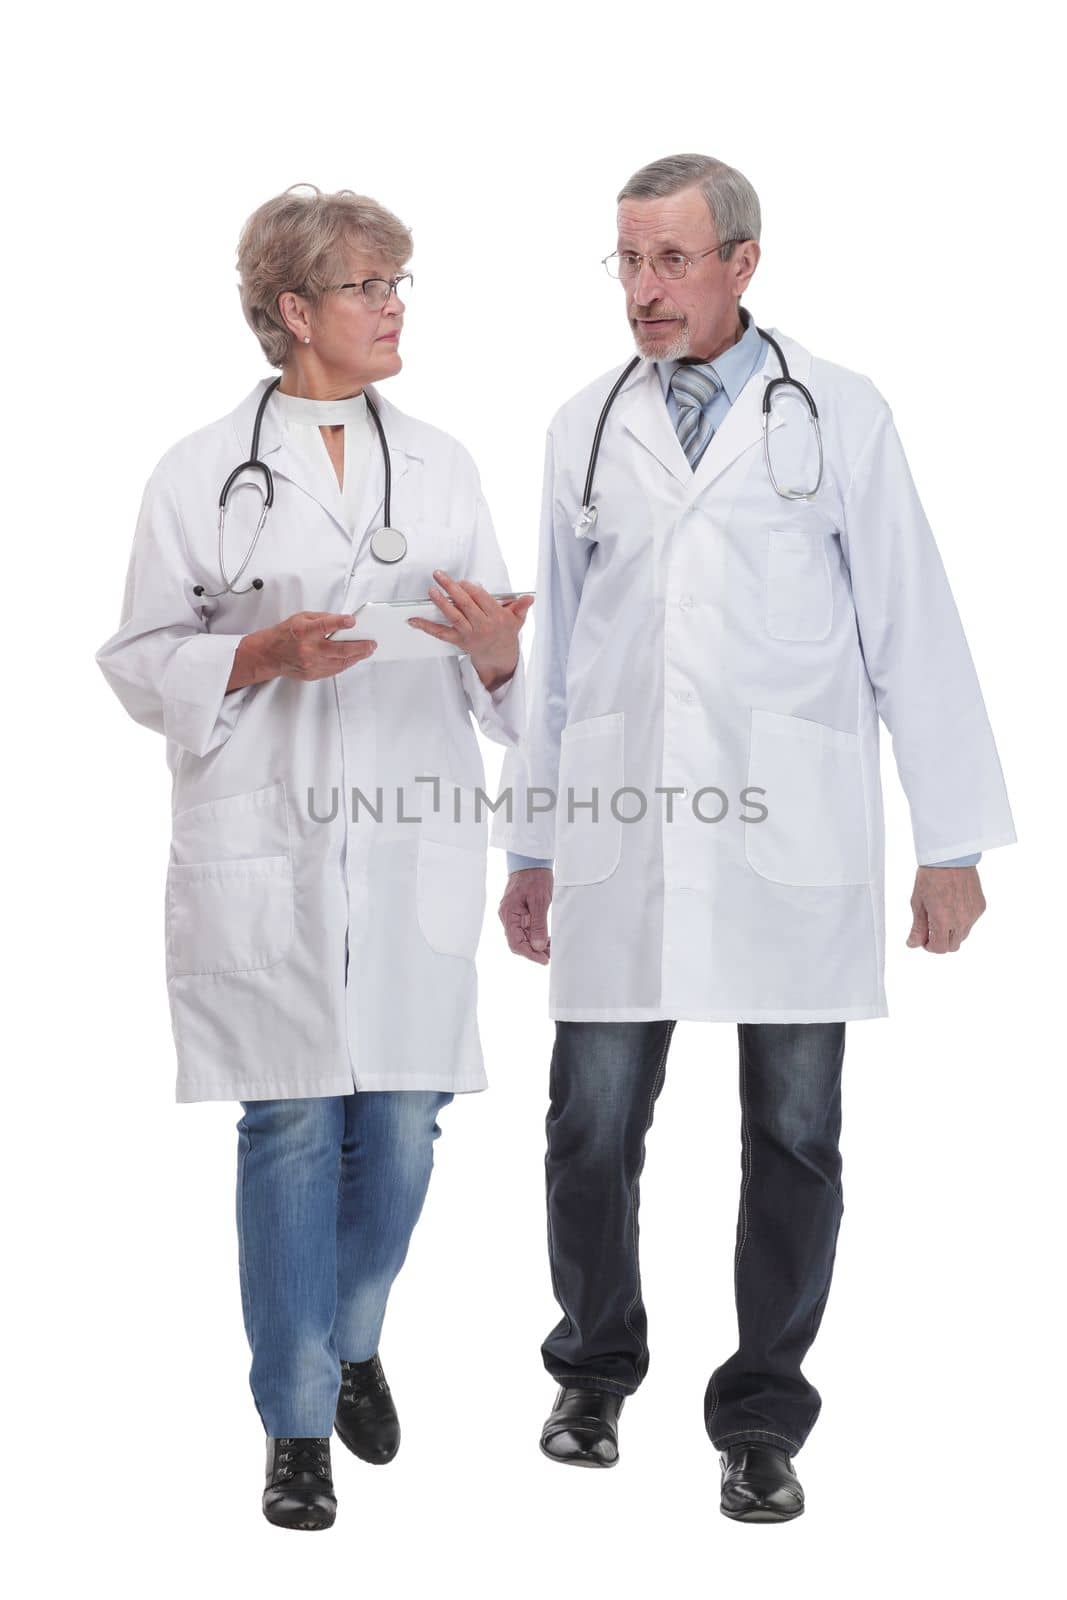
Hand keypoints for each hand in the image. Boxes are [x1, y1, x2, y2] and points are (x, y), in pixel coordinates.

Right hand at [227, 612, 376, 689]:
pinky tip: (354, 658)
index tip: (352, 620)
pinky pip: (335, 669)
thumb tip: (342, 620)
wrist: (269, 655)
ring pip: (340, 662)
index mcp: (304, 632)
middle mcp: (308, 649)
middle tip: (371, 643)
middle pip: (339, 649)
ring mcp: (311, 664)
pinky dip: (347, 663)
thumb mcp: (301, 618)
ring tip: (367, 650)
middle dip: (359, 646)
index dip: (340, 622)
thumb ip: (322, 618)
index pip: (325, 626)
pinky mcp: (313, 674)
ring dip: (357, 656)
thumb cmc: (285, 634)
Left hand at [408, 571, 533, 689]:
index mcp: (496, 618)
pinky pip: (440, 633)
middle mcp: (482, 626)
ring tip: (432, 590)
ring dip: (441, 603)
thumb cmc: (505, 632)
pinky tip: (414, 619)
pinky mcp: (458, 640)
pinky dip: (426, 626)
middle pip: (465, 605)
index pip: (482, 600)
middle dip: (452, 588)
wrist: (499, 655)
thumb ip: (521, 606)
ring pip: (453, 616)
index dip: (471, 589)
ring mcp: (469, 634)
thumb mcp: (517, 618)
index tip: (463, 581)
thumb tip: (529, 598)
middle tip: (440, 576)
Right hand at [498, 867, 552, 963]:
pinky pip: (524, 929)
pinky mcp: (518, 913)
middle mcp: (507, 916)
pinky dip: (535, 936)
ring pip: (521, 937)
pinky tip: (546, 938)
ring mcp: (512, 915)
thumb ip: (538, 925)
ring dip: (535, 945)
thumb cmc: (535, 877)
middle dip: (533, 951)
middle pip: (517, 942)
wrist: (531, 861)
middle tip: (550, 955)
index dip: (529, 954)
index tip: (544, 960)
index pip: (515, 943)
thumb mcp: (540, 901)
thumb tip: (537, 946)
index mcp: (509, 914)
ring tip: (551, 948)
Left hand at [906, 865, 986, 953]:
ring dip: (952, 932)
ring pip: (963, 935)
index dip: (930, 947)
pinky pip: (971, 922)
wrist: (950, 857)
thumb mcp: (918, 903)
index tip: (924, 939)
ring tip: (942, 914)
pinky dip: (962, 920)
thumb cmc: (931, 876)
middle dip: (941, 941)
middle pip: (952, 946)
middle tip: (931, 929)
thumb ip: (918, 927)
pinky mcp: (981, 907)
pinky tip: (953, 905)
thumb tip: (913, 944)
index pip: (940, 948)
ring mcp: (973, 914)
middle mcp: (961, 921)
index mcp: (943, 921)